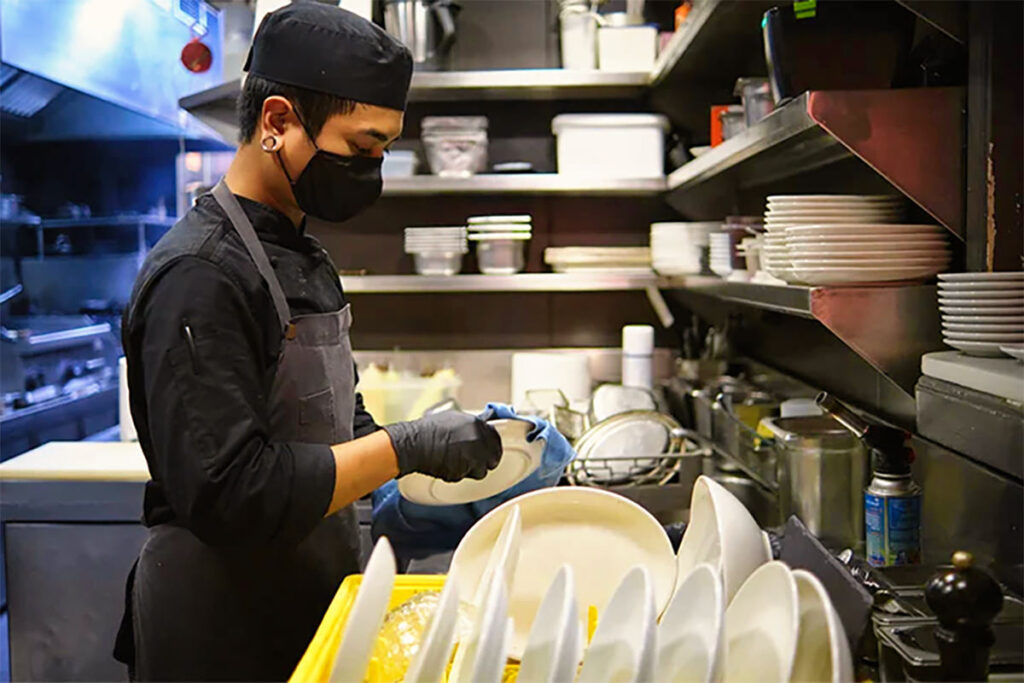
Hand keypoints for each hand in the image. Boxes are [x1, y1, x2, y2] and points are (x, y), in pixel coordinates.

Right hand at [384, 412, 501, 481]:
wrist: (414, 444)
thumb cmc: (428, 430)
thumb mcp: (453, 419)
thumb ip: (470, 426)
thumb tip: (479, 430)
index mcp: (477, 425)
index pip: (496, 439)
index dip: (492, 447)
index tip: (489, 451)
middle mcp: (478, 440)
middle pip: (493, 457)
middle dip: (485, 461)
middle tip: (475, 461)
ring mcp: (471, 456)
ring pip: (481, 470)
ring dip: (472, 469)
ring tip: (456, 462)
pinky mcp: (462, 471)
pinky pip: (466, 476)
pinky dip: (459, 474)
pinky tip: (448, 466)